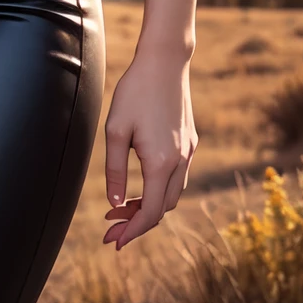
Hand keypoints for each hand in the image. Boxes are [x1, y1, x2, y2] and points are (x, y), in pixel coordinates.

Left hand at [102, 44, 197, 248]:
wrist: (165, 61)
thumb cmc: (135, 91)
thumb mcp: (115, 129)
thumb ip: (114, 169)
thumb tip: (115, 202)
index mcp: (161, 162)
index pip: (152, 213)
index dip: (133, 231)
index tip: (114, 241)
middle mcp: (180, 161)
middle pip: (164, 209)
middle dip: (139, 223)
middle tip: (112, 227)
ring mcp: (189, 151)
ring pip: (173, 194)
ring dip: (151, 206)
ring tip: (123, 207)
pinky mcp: (190, 140)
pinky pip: (178, 176)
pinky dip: (161, 188)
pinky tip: (142, 183)